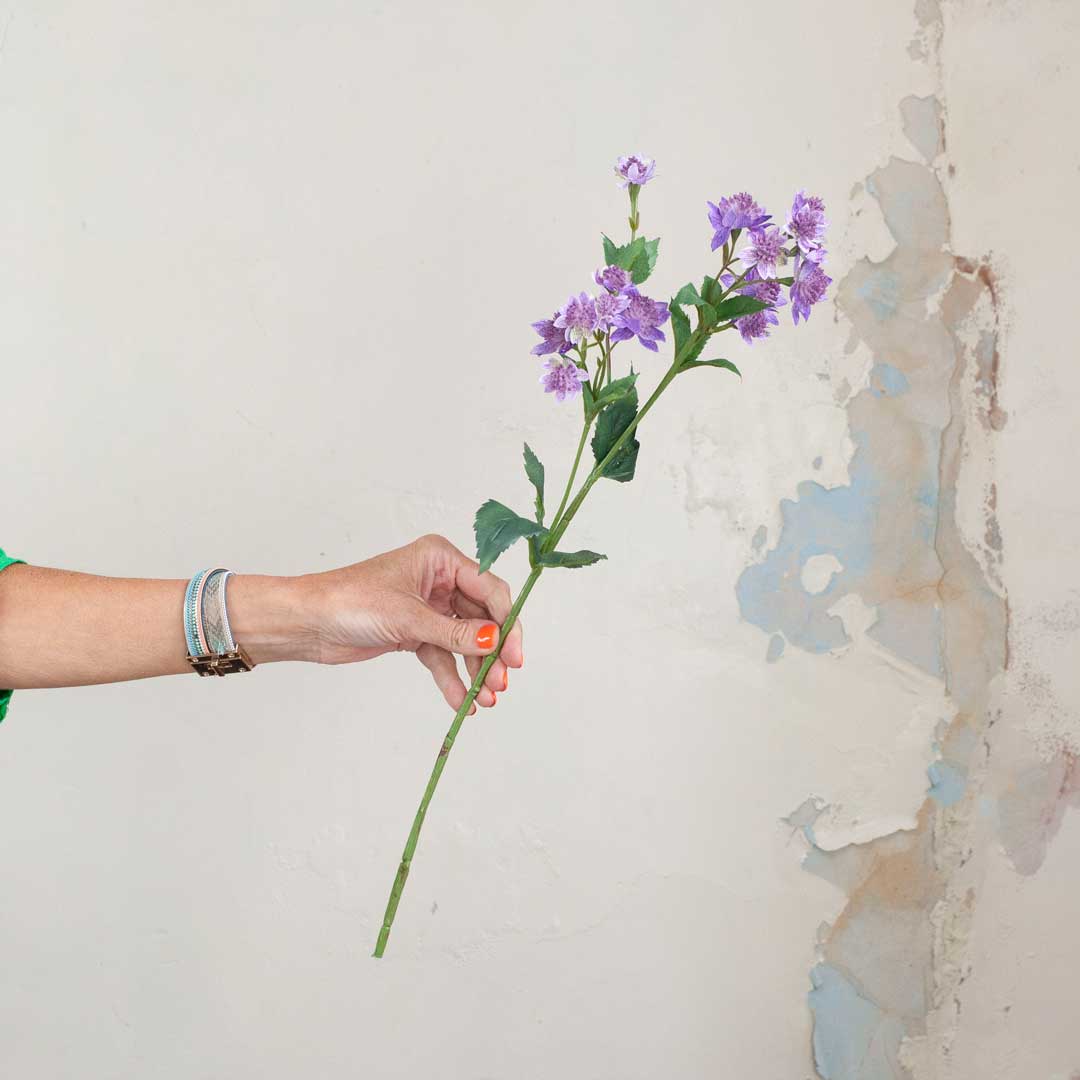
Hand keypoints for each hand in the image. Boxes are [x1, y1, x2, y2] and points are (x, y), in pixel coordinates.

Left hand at [305, 534, 523, 712]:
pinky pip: (442, 655)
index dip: (506, 623)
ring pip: (464, 640)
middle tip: (500, 683)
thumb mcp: (408, 618)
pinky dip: (452, 678)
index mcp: (440, 559)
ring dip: (475, 670)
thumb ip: (455, 633)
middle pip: (481, 618)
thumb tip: (494, 642)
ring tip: (484, 699)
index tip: (513, 656)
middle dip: (492, 653)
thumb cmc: (349, 601)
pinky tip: (461, 700)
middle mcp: (438, 580)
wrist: (307, 623)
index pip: (489, 589)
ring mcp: (427, 607)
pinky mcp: (414, 632)